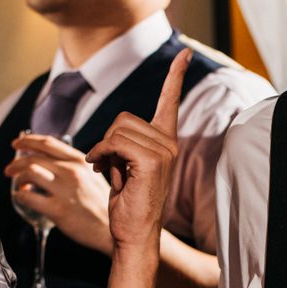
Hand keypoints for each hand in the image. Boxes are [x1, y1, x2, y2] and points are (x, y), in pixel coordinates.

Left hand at [8, 133, 113, 254]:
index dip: (29, 140)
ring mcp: (64, 190)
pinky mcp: (57, 210)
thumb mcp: (94, 179)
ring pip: (29, 173)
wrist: (110, 232)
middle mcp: (72, 172)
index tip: (18, 142)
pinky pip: (28, 198)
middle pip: (34, 157)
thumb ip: (76, 168)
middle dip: (16, 162)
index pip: (49, 143)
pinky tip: (21, 198)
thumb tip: (53, 161)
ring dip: (18, 178)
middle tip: (9, 169)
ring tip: (17, 184)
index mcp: (80, 162)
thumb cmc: (103, 208)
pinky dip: (20, 196)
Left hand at [86, 49, 188, 253]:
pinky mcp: (152, 160)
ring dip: (102, 150)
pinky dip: (102, 154)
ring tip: (106, 170)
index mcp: (165, 141)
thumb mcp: (125, 166)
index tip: (185, 54)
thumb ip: (124, 144)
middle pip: (124, 118)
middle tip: (106, 165)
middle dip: (106, 140)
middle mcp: (169, 143)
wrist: (134, 232)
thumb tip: (112, 135)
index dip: (176, 76)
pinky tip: (102, 170)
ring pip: (117, 129)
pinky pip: (116, 142)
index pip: (170, 102)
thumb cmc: (128, 203)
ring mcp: (164, 151)